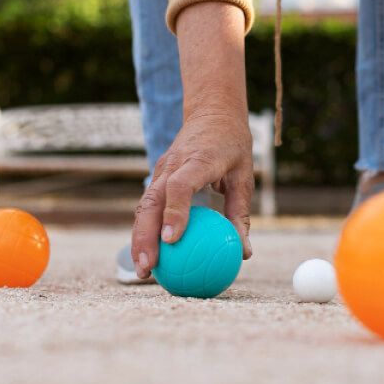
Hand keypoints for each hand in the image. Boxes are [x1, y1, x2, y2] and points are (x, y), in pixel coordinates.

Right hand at [132, 1, 253, 279]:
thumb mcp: (244, 176)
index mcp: (197, 161)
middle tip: (148, 269)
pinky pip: (147, 206)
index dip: (174, 213)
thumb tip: (244, 254)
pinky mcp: (157, 177)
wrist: (211, 112)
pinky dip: (144, 230)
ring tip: (143, 272)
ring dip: (139, 238)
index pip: (180, 187)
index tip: (172, 240)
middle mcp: (173, 166)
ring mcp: (161, 171)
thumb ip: (241, 214)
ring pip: (143, 207)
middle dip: (145, 236)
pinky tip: (149, 256)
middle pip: (151, 203)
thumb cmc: (233, 145)